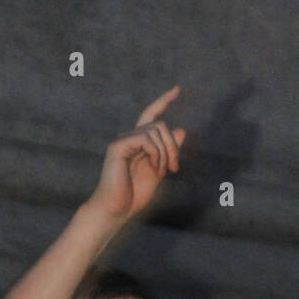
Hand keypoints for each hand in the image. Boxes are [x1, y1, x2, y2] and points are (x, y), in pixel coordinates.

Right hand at [87, 86, 184, 223]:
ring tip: (163, 172)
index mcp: (139, 142)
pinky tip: (154, 169)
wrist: (117, 210)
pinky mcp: (118, 147)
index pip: (152, 115)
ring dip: (166, 152)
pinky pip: (146, 139)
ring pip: (155, 130)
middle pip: (160, 125)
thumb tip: (181, 129)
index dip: (164, 101)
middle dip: (173, 145)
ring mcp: (123, 141)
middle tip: (174, 169)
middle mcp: (130, 137)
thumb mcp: (159, 170)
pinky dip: (156, 154)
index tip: (177, 89)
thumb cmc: (135, 194)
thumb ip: (169, 151)